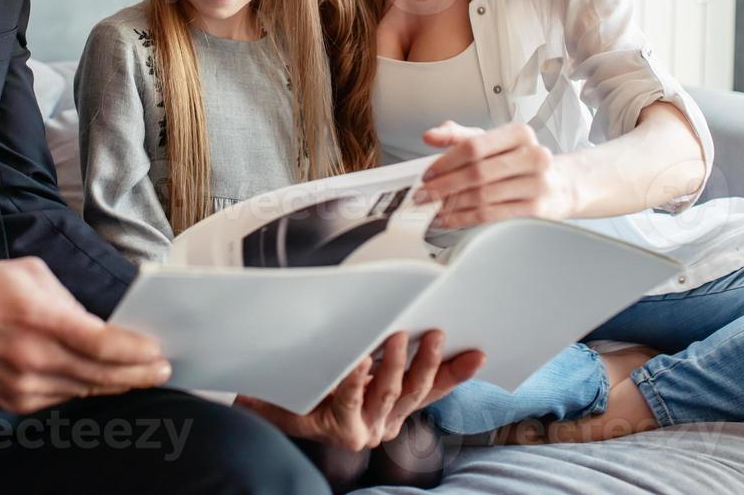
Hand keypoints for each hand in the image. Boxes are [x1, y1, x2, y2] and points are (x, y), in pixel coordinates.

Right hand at [0, 257, 170, 413]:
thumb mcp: (28, 273)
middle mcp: (31, 358)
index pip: (102, 345)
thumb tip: (97, 321)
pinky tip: (97, 379)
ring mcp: (20, 387)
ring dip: (114, 383)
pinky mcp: (10, 403)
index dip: (136, 352)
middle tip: (162, 369)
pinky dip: (82, 388)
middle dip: (138, 374)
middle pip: (100, 376)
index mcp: (38, 319)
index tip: (157, 352)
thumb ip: (68, 299)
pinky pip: (59, 397)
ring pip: (83, 390)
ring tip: (138, 374)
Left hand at [235, 331, 484, 450]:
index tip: (477, 353)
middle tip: (435, 332)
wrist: (266, 400)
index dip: (455, 372)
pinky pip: (351, 397)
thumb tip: (408, 315)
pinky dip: (357, 375)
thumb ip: (382, 348)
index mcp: (392, 407)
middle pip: (415, 390)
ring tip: (399, 336)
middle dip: (428, 361)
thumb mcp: (355, 360)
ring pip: (389, 394)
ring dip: (397, 364)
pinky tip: (359, 358)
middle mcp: (383, 423)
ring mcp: (364, 430)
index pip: (432, 388)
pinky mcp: (341, 429)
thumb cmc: (311, 379)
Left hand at [415, 121, 577, 228]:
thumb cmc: (519, 162)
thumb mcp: (492, 142)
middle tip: (423, 195)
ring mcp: (538, 184)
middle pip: (477, 172)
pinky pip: (493, 215)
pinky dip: (466, 219)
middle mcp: (533, 156)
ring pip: (483, 196)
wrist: (559, 185)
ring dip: (452, 205)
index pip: (474, 146)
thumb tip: (430, 135)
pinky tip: (451, 219)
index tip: (428, 174)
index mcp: (519, 133)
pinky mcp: (537, 209)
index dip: (446, 161)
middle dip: (444, 186)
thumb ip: (458, 136)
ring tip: (433, 208)